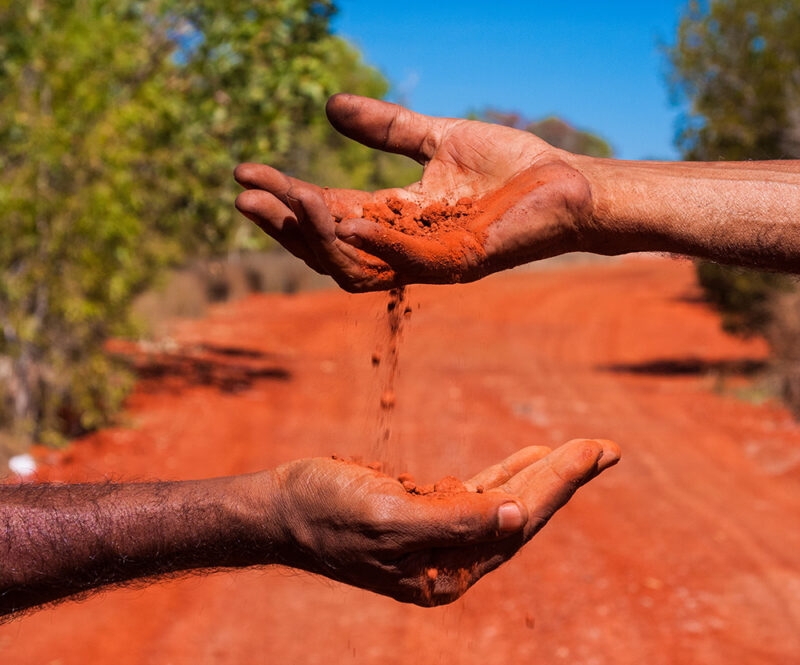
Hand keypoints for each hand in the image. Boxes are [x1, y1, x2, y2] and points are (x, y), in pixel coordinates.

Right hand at [234, 94, 593, 291]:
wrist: (571, 183)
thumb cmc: (511, 167)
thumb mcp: (436, 139)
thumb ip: (386, 129)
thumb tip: (329, 106)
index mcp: (395, 218)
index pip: (326, 214)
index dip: (284, 197)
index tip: (244, 172)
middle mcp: (405, 246)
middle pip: (329, 247)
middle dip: (285, 224)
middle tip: (245, 196)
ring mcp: (431, 259)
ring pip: (357, 264)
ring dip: (319, 236)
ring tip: (289, 198)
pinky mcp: (462, 261)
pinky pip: (409, 262)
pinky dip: (376, 244)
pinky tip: (345, 218)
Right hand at [271, 439, 618, 605]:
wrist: (282, 508)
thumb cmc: (326, 512)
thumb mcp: (389, 518)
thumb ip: (455, 522)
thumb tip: (518, 517)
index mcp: (447, 571)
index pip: (517, 524)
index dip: (558, 485)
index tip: (593, 451)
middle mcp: (450, 559)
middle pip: (520, 515)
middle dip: (563, 479)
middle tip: (606, 447)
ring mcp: (439, 537)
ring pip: (504, 503)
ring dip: (543, 475)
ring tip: (582, 451)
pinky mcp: (425, 514)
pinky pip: (478, 493)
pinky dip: (506, 474)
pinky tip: (529, 458)